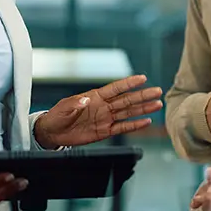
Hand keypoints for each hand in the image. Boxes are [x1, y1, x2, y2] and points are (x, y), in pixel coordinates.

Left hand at [33, 75, 162, 148]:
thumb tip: (86, 99)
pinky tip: (146, 122)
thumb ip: (76, 103)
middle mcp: (104, 106)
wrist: (53, 132)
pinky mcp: (104, 131)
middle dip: (143, 95)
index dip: (129, 83)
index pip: (115, 88)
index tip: (142, 78)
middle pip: (127, 99)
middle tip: (157, 91)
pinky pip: (122, 128)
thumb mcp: (64, 107)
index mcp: (95, 96)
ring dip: (143, 109)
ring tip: (157, 105)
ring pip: (128, 112)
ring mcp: (106, 118)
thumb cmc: (57, 116)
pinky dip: (134, 125)